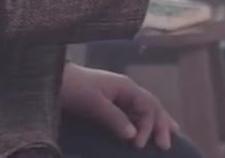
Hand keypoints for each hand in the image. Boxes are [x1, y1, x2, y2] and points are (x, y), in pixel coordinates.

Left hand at [59, 63, 177, 150]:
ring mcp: (119, 95)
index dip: (148, 127)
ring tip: (171, 132)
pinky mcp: (110, 101)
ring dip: (158, 121)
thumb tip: (133, 135)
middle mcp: (127, 90)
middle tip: (165, 146)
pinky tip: (145, 127)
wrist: (52, 79)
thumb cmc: (73, 89)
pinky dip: (144, 120)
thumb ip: (114, 118)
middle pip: (152, 106)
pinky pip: (134, 112)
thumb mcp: (93, 104)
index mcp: (126, 87)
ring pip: (145, 108)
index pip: (147, 107)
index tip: (139, 146)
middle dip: (161, 124)